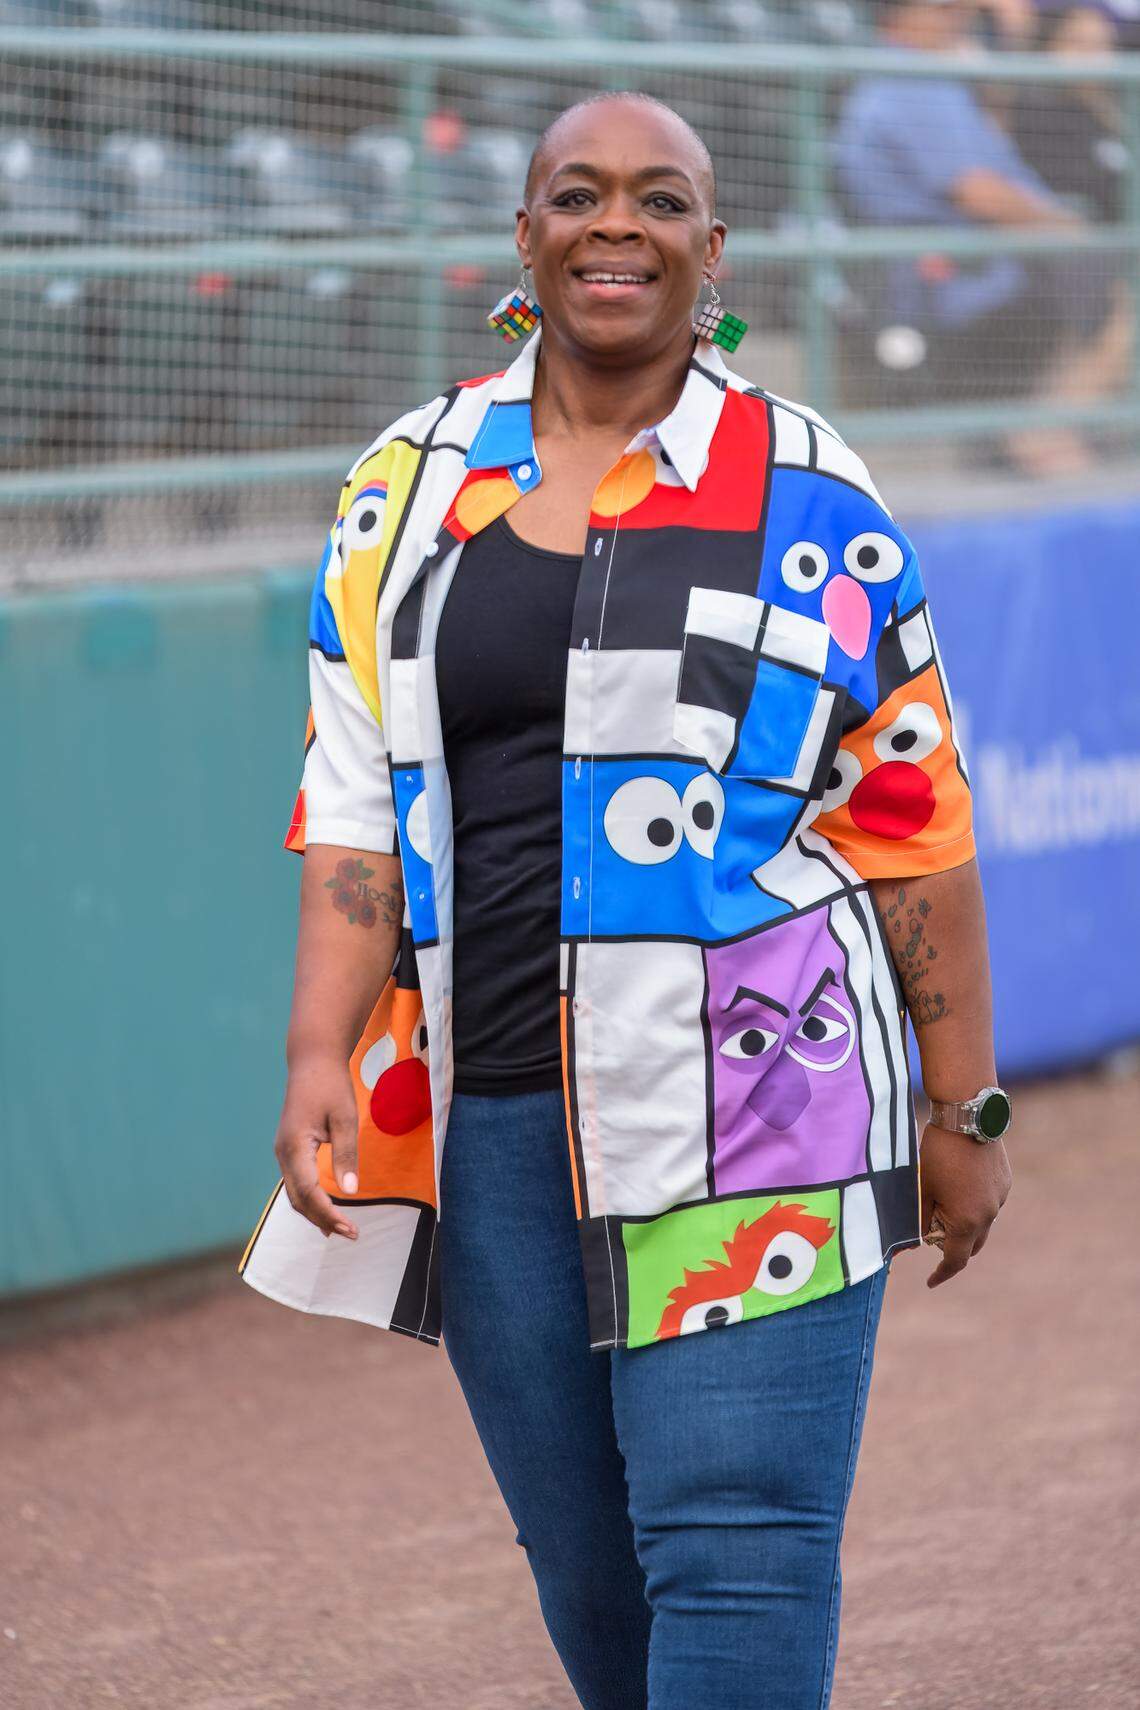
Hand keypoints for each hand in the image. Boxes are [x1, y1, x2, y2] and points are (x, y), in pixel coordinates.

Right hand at [273, 1053, 360, 1241]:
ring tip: (341, 1229)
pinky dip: (310, 1199)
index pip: (309, 1192)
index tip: (350, 1229)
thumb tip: (350, 1191)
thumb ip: (346, 1155)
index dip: (329, 1214)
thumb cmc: (331, 1086)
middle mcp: (282, 1153)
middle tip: (352, 1234)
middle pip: (298, 1199)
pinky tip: (326, 1208)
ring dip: (316, 1212)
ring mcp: (283, 1151)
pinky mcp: (289, 1149)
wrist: (312, 1061)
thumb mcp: (345, 1119)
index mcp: (294, 1146)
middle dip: (323, 1219)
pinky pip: (297, 1181)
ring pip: (295, 1192)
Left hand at [919, 1122, 1010, 1287]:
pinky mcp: (1005, 1181)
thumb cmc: (938, 1153)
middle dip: (952, 1247)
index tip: (931, 1281)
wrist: (967, 1115)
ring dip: (964, 1224)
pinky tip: (958, 1184)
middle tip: (930, 1235)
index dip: (942, 1273)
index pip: (955, 1260)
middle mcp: (989, 1214)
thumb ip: (916, 1219)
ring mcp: (1000, 1198)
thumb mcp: (921, 1187)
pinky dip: (973, 1205)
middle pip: (971, 1245)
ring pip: (981, 1223)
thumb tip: (909, 1244)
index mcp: (967, 1222)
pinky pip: (989, 1203)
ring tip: (941, 1202)